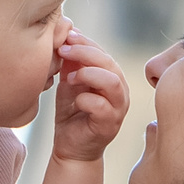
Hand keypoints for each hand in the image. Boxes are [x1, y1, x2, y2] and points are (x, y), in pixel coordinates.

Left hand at [51, 28, 126, 162]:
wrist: (71, 148)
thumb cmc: (71, 114)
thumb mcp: (69, 83)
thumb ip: (71, 64)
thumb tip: (66, 35)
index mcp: (111, 77)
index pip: (103, 53)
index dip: (85, 42)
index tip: (65, 36)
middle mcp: (120, 91)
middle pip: (109, 63)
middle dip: (85, 52)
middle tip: (63, 50)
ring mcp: (118, 108)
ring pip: (112, 82)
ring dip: (88, 74)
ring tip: (69, 77)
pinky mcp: (110, 125)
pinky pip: (103, 107)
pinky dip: (86, 99)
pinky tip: (75, 100)